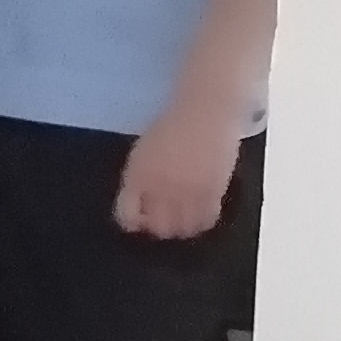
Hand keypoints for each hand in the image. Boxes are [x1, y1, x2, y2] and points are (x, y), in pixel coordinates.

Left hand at [115, 106, 242, 237]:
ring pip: (182, 228)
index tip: (141, 219)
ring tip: (183, 218)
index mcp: (137, 176)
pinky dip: (201, 221)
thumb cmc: (171, 127)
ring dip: (180, 228)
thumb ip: (139, 180)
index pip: (127, 215)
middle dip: (157, 227)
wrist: (205, 111)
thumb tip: (140, 207)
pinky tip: (199, 213)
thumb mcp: (143, 153)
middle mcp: (160, 187)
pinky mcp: (213, 191)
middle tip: (164, 220)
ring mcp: (187, 191)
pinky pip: (205, 219)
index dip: (133, 222)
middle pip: (157, 227)